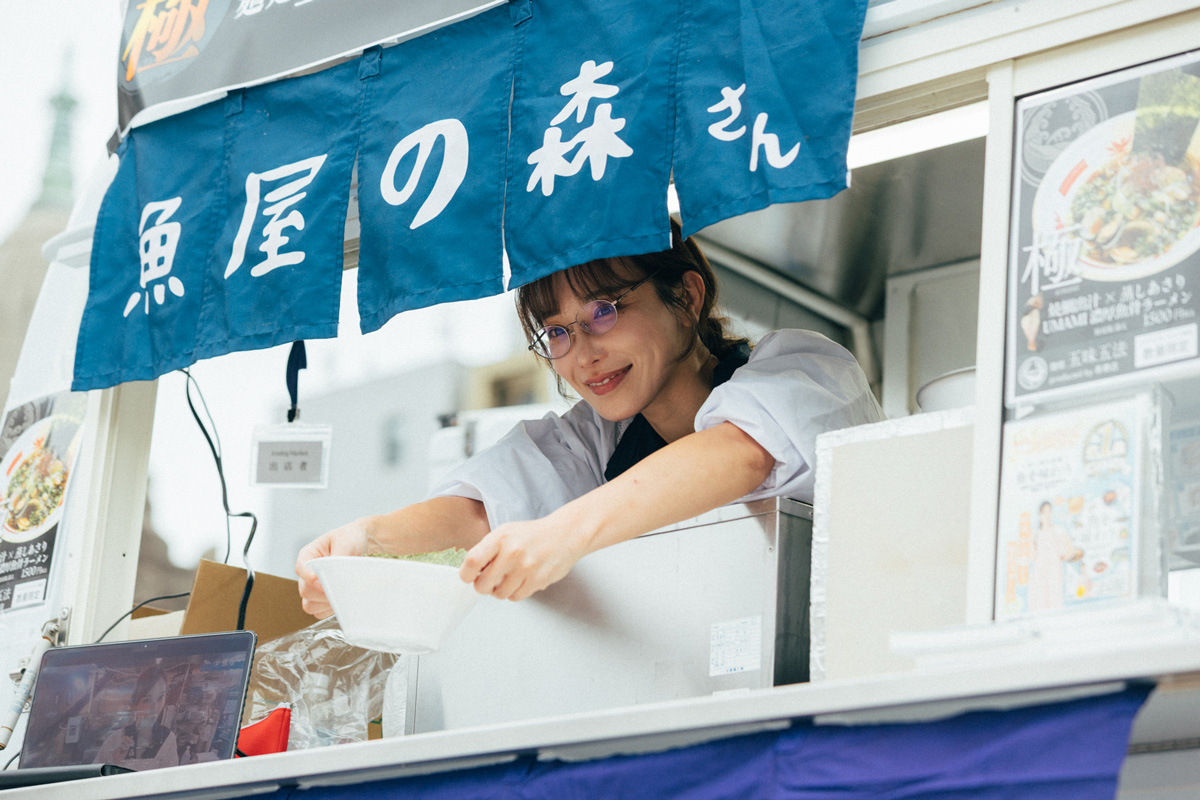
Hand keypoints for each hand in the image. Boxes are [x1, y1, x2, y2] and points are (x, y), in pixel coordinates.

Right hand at [295, 518, 370, 617]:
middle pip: (305, 590)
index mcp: (308, 555)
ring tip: (344, 593)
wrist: (367, 545)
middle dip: (323, 592)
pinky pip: (320, 613)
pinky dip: (331, 609)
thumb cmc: (352, 539)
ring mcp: (315, 588)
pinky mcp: (323, 600)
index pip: (300, 568)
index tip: (321, 581)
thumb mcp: (345, 543)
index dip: (309, 577)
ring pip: (309, 605)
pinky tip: (343, 600)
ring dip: (326, 603)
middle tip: (341, 587)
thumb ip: (337, 560)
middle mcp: (308, 573)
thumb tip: (334, 580)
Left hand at [459, 515, 589, 601]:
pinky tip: (521, 580)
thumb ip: (487, 550)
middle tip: (488, 581)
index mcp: (500, 537)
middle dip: (483, 586)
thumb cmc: (532, 535)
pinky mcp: (538, 580)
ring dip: (500, 590)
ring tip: (508, 578)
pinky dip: (515, 592)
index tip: (468, 577)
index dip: (466, 574)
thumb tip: (470, 572)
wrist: (565, 534)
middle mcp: (512, 552)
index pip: (472, 561)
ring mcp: (526, 567)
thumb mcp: (506, 532)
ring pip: (499, 594)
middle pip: (482, 584)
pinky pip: (515, 597)